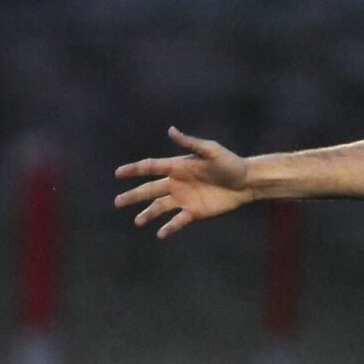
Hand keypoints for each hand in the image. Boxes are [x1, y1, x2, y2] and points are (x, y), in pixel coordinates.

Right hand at [114, 127, 253, 237]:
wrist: (247, 182)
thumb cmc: (230, 163)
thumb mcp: (210, 151)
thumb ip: (189, 143)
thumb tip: (170, 130)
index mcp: (178, 166)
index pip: (151, 167)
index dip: (134, 170)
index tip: (118, 173)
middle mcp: (177, 183)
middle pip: (150, 190)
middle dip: (133, 195)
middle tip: (117, 202)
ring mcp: (184, 198)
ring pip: (160, 207)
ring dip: (147, 214)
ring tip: (137, 221)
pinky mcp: (194, 211)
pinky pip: (177, 221)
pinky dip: (168, 228)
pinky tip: (160, 234)